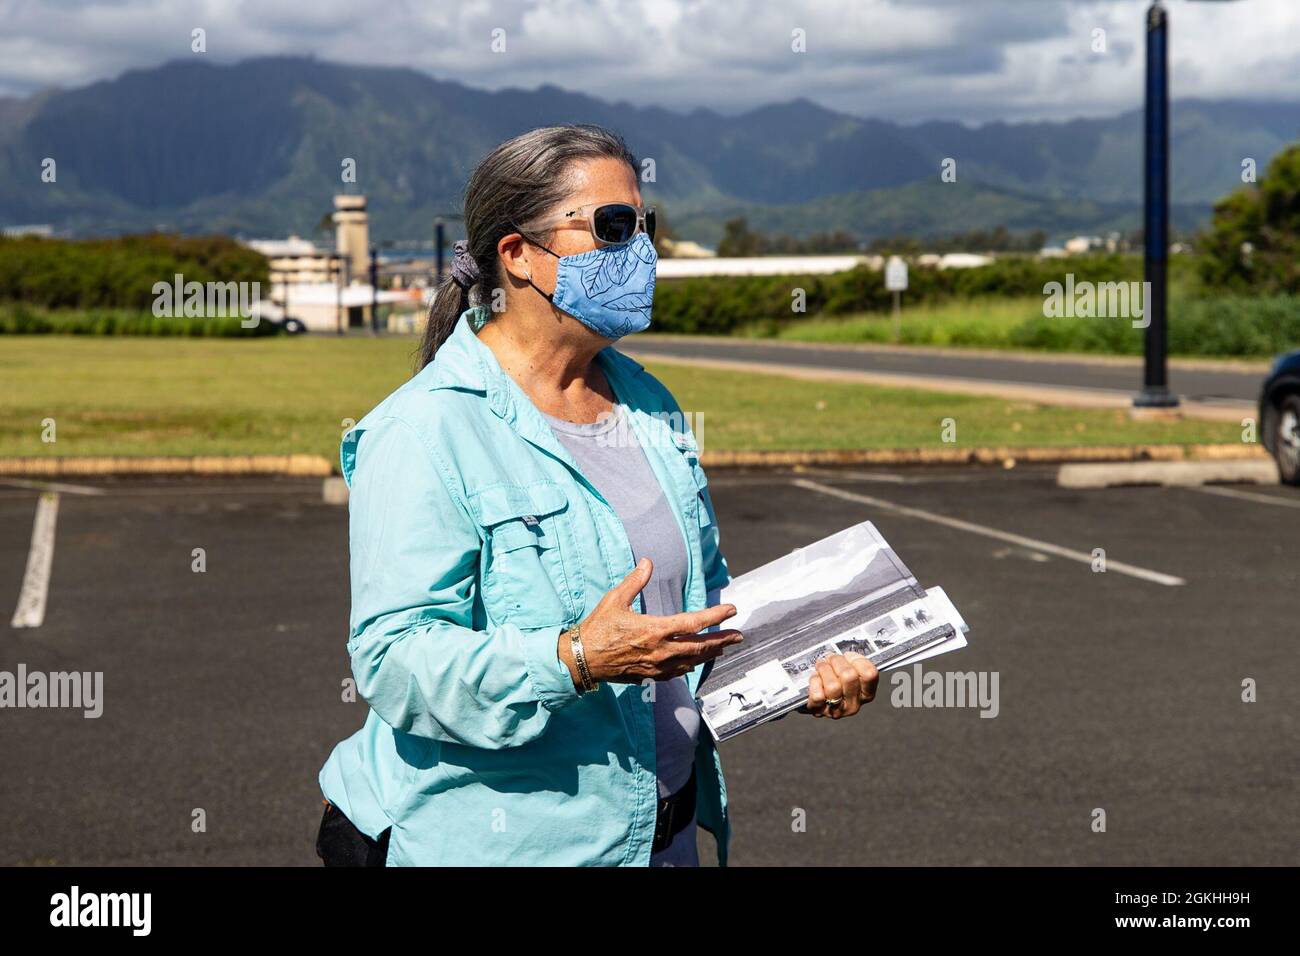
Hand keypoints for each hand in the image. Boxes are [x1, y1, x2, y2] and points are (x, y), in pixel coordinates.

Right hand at [559, 558, 741, 686]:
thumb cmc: (598, 628)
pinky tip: (695, 662)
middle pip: (700, 646)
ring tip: (723, 647)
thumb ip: (635, 581)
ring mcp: (656, 666)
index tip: (732, 610)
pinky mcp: (649, 676)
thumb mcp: (615, 599)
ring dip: (710, 654)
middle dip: (722, 640)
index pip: (694, 623)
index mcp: (654, 629)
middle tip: (739, 635)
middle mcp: (660, 650)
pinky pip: (677, 672)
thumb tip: (648, 562)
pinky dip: (690, 666)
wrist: (582, 659)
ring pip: (692, 661)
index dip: (716, 616)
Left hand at [802, 652, 878, 718]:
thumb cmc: (833, 680)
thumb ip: (852, 662)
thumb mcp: (848, 670)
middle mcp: (854, 704)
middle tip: (830, 658)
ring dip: (824, 670)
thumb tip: (848, 655)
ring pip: (833, 686)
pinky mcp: (820, 711)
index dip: (857, 660)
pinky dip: (814, 682)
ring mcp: (837, 710)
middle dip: (837, 661)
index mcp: (866, 694)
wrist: (811, 696)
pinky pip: (818, 696)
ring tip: (821, 666)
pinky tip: (815, 679)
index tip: (847, 656)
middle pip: (850, 676)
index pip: (870, 674)